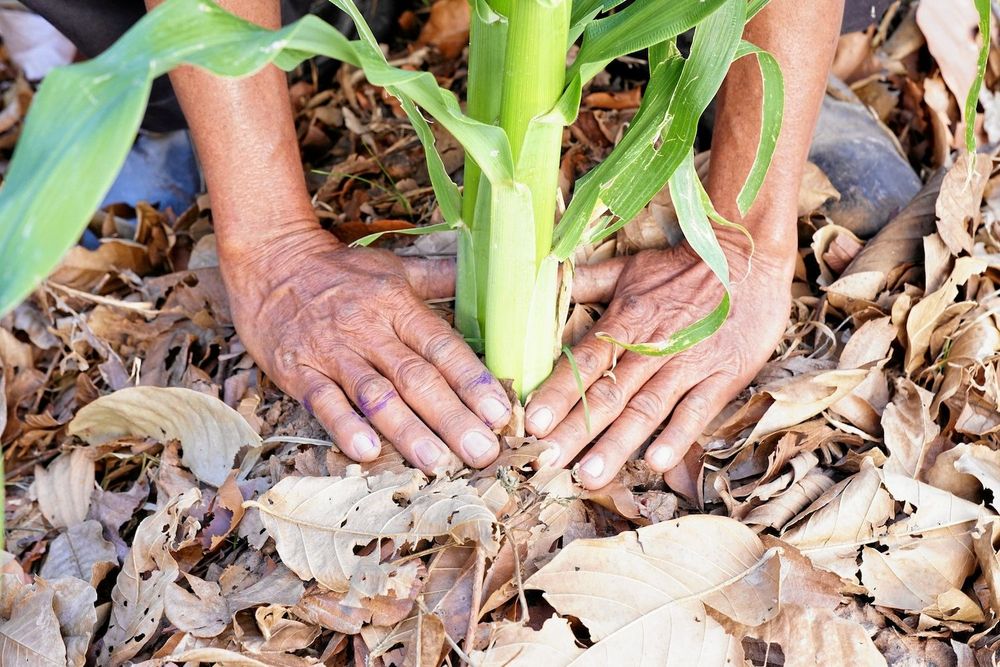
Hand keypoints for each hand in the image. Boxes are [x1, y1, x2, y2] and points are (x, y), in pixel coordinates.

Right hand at [219, 224, 511, 474]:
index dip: (473, 381)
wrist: (270, 259)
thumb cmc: (340, 271)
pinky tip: (367, 452)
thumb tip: (493, 275)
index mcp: (398, 305)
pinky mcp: (297, 370)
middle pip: (417, 378)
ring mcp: (332, 352)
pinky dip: (345, 427)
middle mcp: (369, 329)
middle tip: (482, 452)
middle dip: (452, 418)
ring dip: (408, 431)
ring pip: (375, 395)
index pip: (443, 347)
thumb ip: (441, 278)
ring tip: (437, 464)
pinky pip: (323, 401)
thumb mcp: (394, 268)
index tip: (500, 414)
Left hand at [524, 238, 794, 489]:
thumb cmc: (683, 267)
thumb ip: (587, 282)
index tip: (530, 423)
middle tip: (545, 463)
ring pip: (646, 409)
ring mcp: (688, 363)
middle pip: (607, 395)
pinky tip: (657, 462)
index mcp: (624, 322)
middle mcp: (651, 347)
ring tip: (589, 477)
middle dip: (574, 432)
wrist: (749, 255)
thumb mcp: (630, 268)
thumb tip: (545, 280)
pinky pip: (698, 409)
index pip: (583, 362)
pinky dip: (678, 435)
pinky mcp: (723, 375)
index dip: (557, 393)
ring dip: (616, 444)